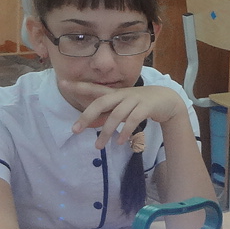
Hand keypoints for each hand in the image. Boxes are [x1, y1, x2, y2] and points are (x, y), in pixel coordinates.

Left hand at [71, 84, 185, 149]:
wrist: (167, 101)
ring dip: (107, 131)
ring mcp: (135, 99)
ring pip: (117, 114)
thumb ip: (105, 116)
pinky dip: (125, 131)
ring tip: (98, 146)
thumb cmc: (139, 105)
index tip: (62, 82)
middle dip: (87, 116)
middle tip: (75, 130)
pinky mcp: (146, 107)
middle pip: (101, 102)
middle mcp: (122, 94)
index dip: (78, 86)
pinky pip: (134, 120)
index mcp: (115, 93)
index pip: (94, 89)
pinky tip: (119, 142)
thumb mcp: (121, 110)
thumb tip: (87, 125)